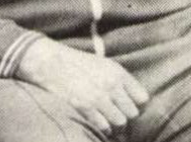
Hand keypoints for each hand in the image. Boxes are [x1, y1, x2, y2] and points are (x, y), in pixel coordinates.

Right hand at [15, 37, 148, 136]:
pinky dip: (100, 127)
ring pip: (120, 123)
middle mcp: (111, 85)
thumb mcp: (101, 64)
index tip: (125, 104)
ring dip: (113, 123)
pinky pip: (104, 127)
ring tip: (103, 117)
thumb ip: (120, 80)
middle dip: (123, 114)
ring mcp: (98, 97)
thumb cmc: (75, 63)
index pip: (142, 98)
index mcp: (117, 72)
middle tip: (112, 112)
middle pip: (132, 113)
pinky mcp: (85, 108)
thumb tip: (136, 102)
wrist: (48, 62)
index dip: (135, 104)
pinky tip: (93, 119)